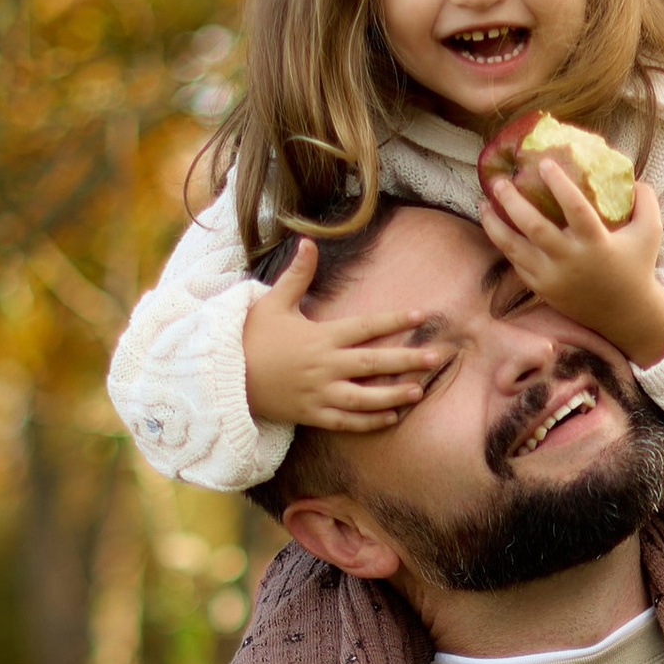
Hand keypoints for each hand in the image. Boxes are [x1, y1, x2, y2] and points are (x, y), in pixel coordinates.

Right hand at [244, 239, 438, 432]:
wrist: (227, 377)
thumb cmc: (251, 337)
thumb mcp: (273, 302)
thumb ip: (297, 275)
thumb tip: (307, 241)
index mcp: (320, 337)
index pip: (365, 327)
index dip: (394, 321)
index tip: (421, 315)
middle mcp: (324, 367)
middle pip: (374, 365)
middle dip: (407, 361)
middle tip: (437, 357)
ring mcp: (319, 394)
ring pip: (365, 399)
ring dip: (394, 396)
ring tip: (420, 392)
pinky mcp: (312, 414)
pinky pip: (347, 422)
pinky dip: (370, 421)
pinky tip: (392, 417)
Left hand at [476, 169, 663, 368]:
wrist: (627, 315)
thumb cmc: (638, 267)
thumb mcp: (651, 231)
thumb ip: (645, 200)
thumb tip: (631, 176)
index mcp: (597, 243)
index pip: (574, 208)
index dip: (558, 183)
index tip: (543, 163)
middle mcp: (571, 261)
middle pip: (534, 228)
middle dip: (513, 202)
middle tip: (500, 181)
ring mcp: (553, 278)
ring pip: (515, 249)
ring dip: (495, 225)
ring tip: (483, 204)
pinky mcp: (543, 290)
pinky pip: (517, 265)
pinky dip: (505, 245)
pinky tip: (497, 228)